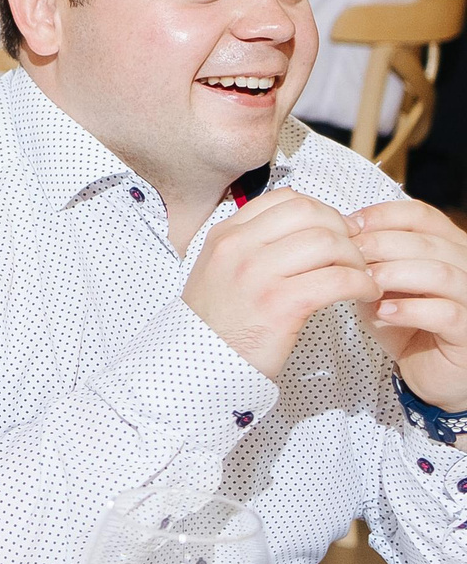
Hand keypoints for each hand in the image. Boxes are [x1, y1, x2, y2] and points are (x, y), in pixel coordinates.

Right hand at [182, 190, 378, 377]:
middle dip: (344, 230)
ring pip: (328, 242)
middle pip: (310, 214)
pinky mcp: (280, 304)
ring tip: (362, 276)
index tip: (337, 230)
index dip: (323, 210)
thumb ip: (253, 244)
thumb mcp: (221, 269)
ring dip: (357, 258)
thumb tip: (305, 229)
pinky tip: (365, 293)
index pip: (285, 199)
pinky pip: (337, 279)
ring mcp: (257, 274)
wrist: (199, 363)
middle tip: (356, 252)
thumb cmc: (220, 321)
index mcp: (227, 235)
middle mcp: (239, 247)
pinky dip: (361, 284)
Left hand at [349, 199, 466, 410]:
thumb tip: (340, 235)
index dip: (384, 216)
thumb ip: (370, 260)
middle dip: (382, 244)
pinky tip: (384, 311)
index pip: (423, 216)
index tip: (350, 226)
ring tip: (365, 282)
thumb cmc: (405, 324)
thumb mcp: (382, 285)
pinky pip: (446, 313)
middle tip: (350, 256)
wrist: (427, 372)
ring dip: (396, 273)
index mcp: (448, 247)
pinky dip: (412, 309)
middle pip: (429, 242)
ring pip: (442, 273)